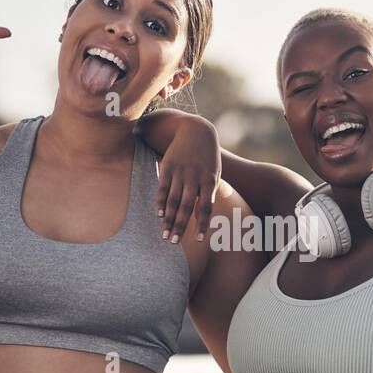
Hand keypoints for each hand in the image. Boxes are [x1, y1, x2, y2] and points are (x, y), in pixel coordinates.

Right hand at [155, 115, 221, 242]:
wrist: (196, 130)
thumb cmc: (207, 158)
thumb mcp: (213, 174)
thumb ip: (207, 195)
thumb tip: (200, 219)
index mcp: (209, 180)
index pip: (205, 207)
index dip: (202, 224)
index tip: (198, 240)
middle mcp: (194, 177)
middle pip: (185, 206)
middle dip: (179, 225)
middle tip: (173, 242)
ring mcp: (180, 172)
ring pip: (172, 200)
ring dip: (168, 219)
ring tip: (165, 234)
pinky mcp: (168, 167)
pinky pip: (162, 188)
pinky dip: (160, 202)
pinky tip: (158, 215)